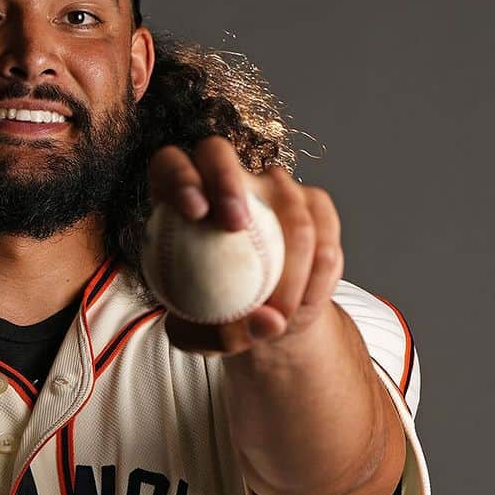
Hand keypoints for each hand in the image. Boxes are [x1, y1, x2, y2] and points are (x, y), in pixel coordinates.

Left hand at [147, 138, 344, 356]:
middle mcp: (228, 179)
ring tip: (281, 315)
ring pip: (288, 208)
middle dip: (226, 180)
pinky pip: (324, 236)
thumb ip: (217, 336)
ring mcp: (274, 187)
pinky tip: (304, 310)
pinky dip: (318, 278)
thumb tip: (266, 319)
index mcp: (181, 198)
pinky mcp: (315, 205)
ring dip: (291, 266)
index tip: (193, 211)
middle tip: (234, 226)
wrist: (264, 319)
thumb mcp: (201, 340)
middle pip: (218, 153)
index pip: (170, 165)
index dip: (179, 175)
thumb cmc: (216, 323)